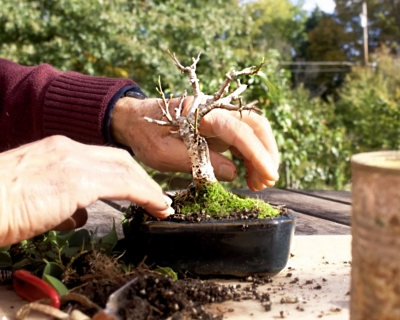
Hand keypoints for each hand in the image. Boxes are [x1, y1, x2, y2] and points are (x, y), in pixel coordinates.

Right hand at [0, 136, 172, 245]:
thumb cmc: (0, 205)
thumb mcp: (35, 198)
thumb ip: (63, 202)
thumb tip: (78, 215)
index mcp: (58, 150)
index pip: (104, 158)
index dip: (126, 174)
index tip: (140, 189)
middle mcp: (68, 149)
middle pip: (120, 160)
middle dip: (142, 179)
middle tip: (158, 196)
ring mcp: (73, 162)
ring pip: (126, 171)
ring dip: (148, 189)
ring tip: (162, 205)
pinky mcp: (77, 181)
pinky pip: (123, 185)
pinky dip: (145, 195)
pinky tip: (155, 207)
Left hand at [111, 97, 278, 190]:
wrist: (136, 120)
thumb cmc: (148, 135)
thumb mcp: (166, 155)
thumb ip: (201, 163)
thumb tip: (234, 173)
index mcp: (203, 114)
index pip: (240, 131)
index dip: (257, 154)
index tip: (269, 176)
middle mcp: (216, 111)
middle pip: (255, 125)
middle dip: (267, 153)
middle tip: (267, 181)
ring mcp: (218, 118)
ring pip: (252, 132)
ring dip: (260, 156)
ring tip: (258, 183)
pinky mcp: (217, 127)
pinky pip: (241, 138)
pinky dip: (249, 156)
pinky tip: (247, 174)